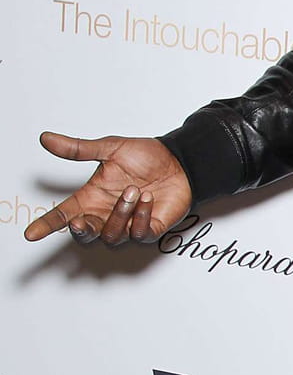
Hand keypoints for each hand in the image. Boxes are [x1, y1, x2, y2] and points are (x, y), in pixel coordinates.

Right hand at [24, 132, 190, 246]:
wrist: (181, 161)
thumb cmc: (146, 157)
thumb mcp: (110, 148)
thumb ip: (78, 149)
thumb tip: (46, 138)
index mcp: (93, 197)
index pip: (64, 215)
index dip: (47, 225)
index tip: (30, 233)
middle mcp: (107, 214)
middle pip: (84, 235)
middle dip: (81, 231)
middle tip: (79, 219)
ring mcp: (128, 224)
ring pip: (111, 236)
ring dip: (119, 213)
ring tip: (133, 190)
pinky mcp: (150, 230)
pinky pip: (138, 233)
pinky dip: (141, 216)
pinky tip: (148, 198)